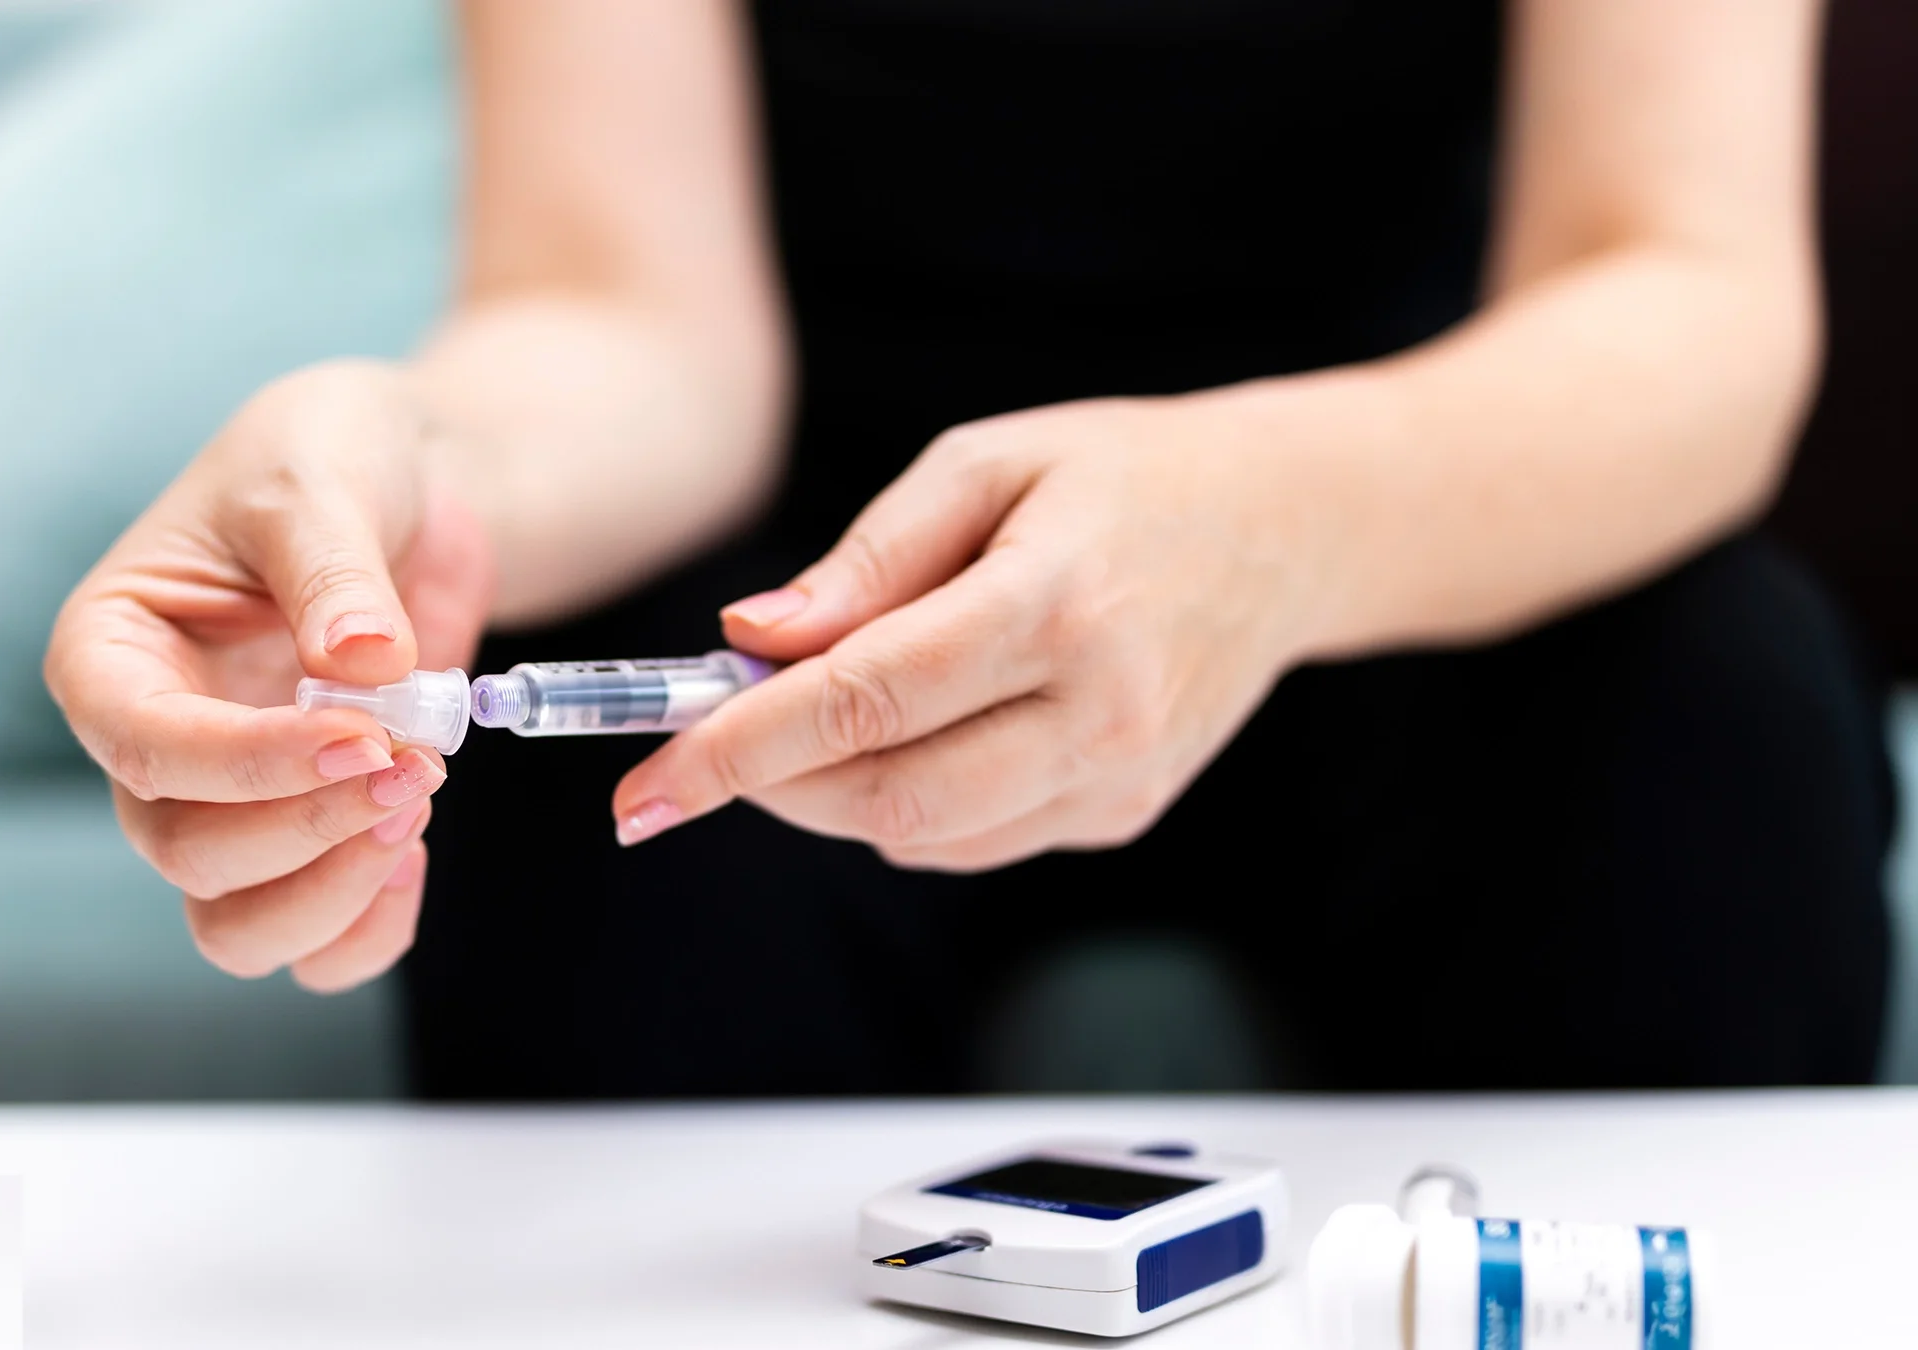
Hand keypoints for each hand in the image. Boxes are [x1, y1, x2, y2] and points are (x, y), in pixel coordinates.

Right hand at [45, 362, 494, 988]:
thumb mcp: (317, 479)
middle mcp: (154, 744)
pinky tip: (415, 857)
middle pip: (189, 854)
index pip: (147, 746)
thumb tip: (362, 662)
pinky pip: (313, 940)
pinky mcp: (305, 830)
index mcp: (111, 653)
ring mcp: (228, 801)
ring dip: (332, 893)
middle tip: (416, 766)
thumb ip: (332, 570)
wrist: (409, 482)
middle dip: (306, 828)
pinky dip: (366, 928)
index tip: (361, 738)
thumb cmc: (326, 457)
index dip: (248, 763)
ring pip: (235, 925)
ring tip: (419, 802)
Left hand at [611, 396, 1328, 870]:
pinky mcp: (1123, 816)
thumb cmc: (1120, 476)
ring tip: (823, 709)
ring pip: (922, 835)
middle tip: (709, 738)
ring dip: (831, 794)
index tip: (643, 787)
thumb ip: (865, 561)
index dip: (738, 751)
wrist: (1285, 530)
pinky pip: (973, 841)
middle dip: (771, 783)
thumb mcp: (986, 463)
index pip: (864, 702)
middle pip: (886, 796)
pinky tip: (916, 730)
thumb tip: (747, 643)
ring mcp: (1120, 779)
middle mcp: (1100, 711)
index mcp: (1056, 604)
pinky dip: (905, 803)